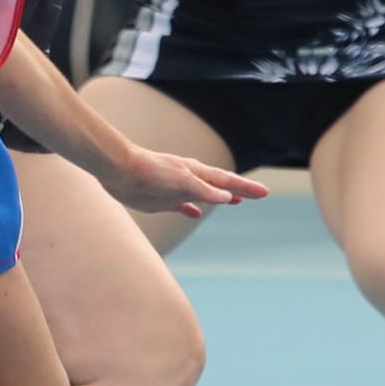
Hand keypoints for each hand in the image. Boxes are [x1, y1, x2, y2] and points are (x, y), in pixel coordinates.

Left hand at [95, 144, 269, 219]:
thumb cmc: (151, 172)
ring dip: (219, 198)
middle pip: (220, 187)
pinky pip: (182, 206)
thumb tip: (228, 197)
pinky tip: (195, 214)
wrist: (120, 171)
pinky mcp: (162, 200)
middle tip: (258, 195)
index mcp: (197, 173)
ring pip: (204, 195)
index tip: (264, 192)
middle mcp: (190, 180)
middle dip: (240, 191)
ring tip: (234, 202)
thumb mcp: (183, 182)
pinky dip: (191, 210)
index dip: (246, 188)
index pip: (228, 182)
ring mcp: (177, 190)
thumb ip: (204, 191)